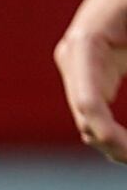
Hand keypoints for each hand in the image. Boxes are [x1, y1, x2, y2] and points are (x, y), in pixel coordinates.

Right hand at [61, 0, 126, 160]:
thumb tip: (109, 110)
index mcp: (86, 43)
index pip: (87, 102)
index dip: (109, 135)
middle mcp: (74, 57)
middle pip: (86, 118)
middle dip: (116, 146)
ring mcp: (78, 67)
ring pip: (90, 122)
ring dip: (115, 144)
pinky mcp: (91, 73)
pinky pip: (98, 114)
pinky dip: (116, 134)